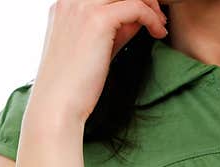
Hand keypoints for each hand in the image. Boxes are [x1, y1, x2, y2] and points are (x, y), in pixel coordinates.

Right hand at [29, 0, 168, 125]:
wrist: (59, 103)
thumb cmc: (78, 83)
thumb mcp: (98, 47)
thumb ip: (116, 29)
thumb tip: (140, 17)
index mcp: (66, 3)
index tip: (148, 15)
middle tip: (159, 18)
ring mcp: (82, 7)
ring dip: (150, 4)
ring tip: (160, 25)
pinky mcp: (97, 20)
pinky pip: (136, 6)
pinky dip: (152, 18)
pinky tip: (159, 34)